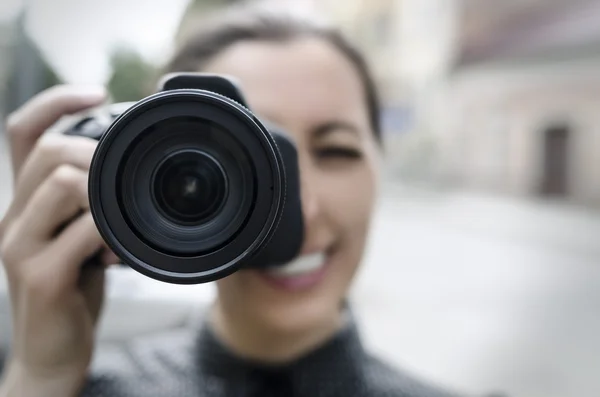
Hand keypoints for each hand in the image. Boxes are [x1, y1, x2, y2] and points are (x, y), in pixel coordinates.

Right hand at [0, 85, 116, 396]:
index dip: (57, 102)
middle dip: (96, 152)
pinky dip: (111, 231)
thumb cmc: (72, 291)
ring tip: (125, 216)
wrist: (51, 353)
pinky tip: (121, 250)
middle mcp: (14, 217)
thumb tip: (124, 180)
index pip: (23, 131)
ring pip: (61, 183)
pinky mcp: (41, 275)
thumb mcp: (78, 239)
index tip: (98, 93)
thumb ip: (89, 207)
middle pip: (47, 151)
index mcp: (24, 203)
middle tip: (127, 175)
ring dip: (106, 190)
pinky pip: (81, 233)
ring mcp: (21, 246)